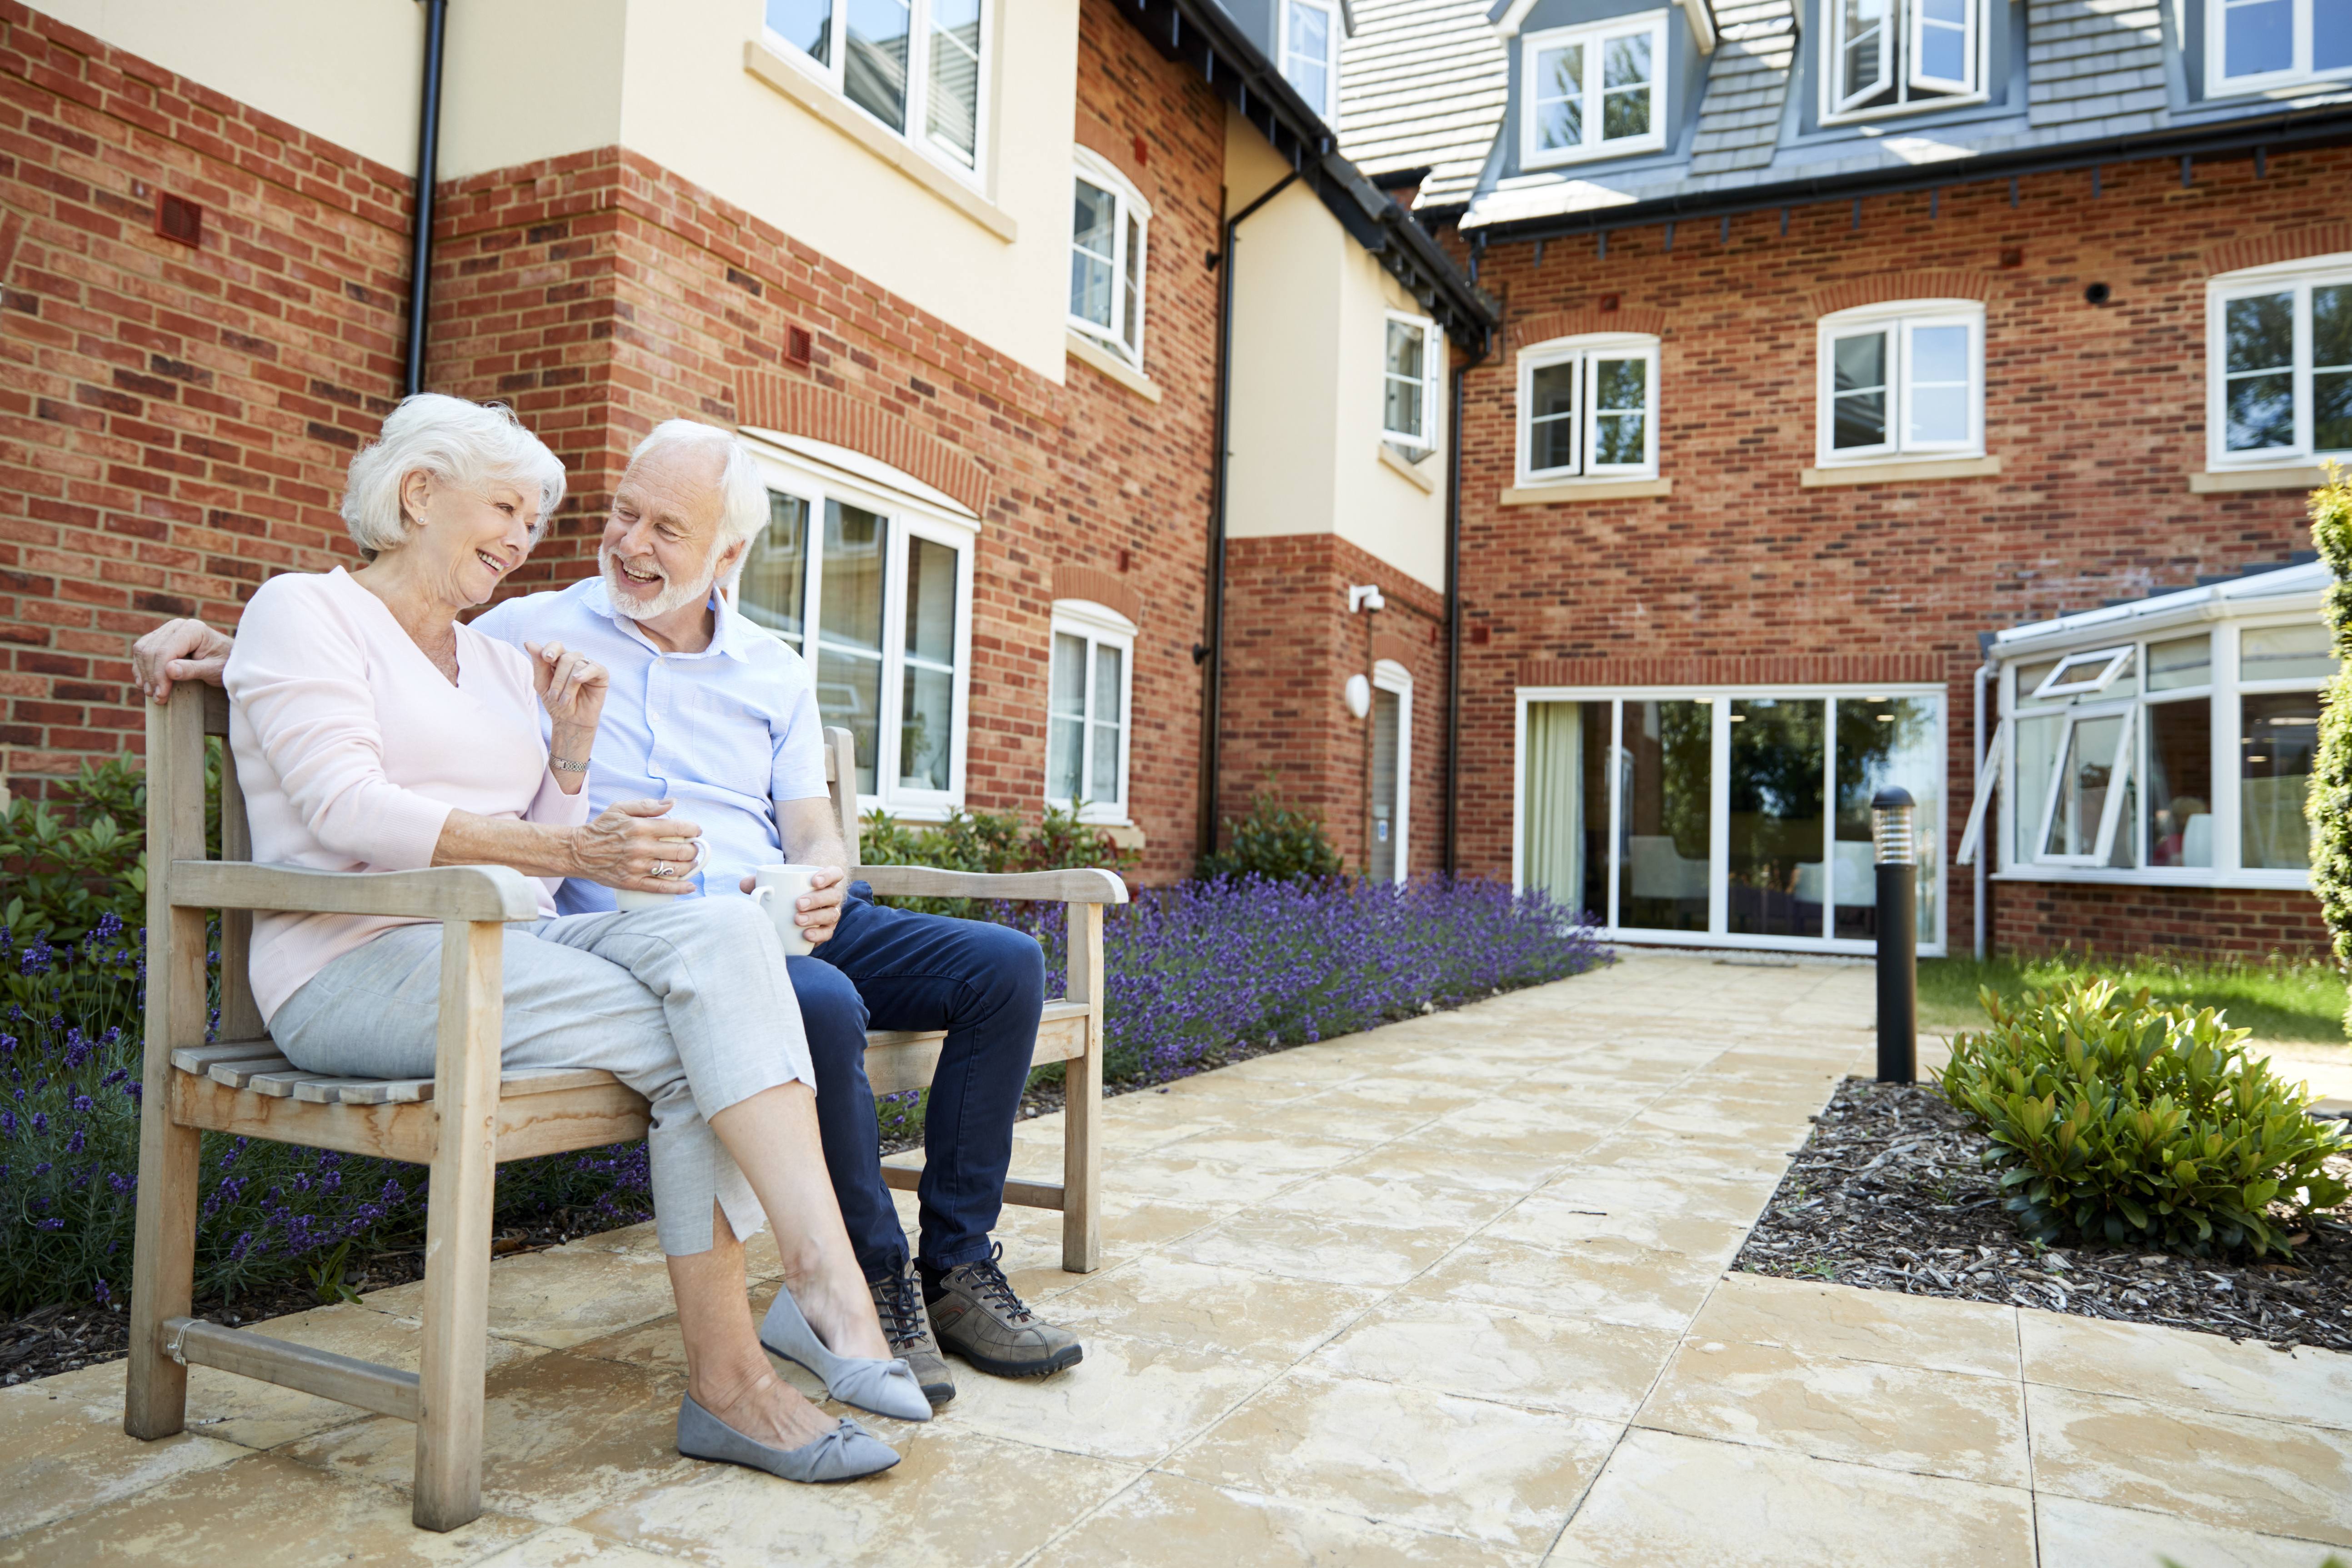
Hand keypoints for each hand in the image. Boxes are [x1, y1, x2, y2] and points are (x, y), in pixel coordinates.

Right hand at [132, 619, 232, 702]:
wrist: (229, 658)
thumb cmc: (225, 664)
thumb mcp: (214, 670)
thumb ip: (193, 670)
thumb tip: (168, 670)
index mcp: (192, 630)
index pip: (165, 652)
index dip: (159, 675)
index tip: (161, 695)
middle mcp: (177, 626)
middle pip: (151, 651)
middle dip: (151, 677)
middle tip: (158, 698)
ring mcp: (168, 630)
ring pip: (142, 650)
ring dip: (143, 673)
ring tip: (151, 693)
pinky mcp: (161, 638)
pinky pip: (142, 650)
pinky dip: (141, 667)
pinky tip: (144, 682)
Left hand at [527, 640, 606, 732]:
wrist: (570, 721)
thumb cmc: (555, 702)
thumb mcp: (542, 684)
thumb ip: (537, 664)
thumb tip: (529, 643)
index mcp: (559, 659)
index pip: (556, 646)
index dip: (551, 649)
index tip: (546, 658)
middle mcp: (574, 660)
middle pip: (566, 658)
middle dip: (558, 679)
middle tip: (553, 697)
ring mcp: (588, 666)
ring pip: (578, 665)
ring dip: (568, 685)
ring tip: (564, 702)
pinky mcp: (601, 675)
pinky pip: (595, 668)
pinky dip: (585, 673)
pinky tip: (578, 680)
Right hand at [573, 799, 702, 893]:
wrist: (578, 852)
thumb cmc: (601, 829)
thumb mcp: (621, 808)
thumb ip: (648, 805)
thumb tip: (672, 803)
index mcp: (640, 827)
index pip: (678, 829)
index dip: (693, 830)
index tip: (696, 832)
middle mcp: (641, 848)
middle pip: (681, 851)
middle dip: (693, 850)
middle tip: (693, 848)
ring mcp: (637, 867)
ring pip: (674, 870)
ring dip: (689, 866)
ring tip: (690, 862)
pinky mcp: (632, 882)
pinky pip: (661, 888)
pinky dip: (679, 888)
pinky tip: (690, 886)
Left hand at [739, 865, 846, 944]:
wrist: (798, 900)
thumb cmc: (788, 889)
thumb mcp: (777, 882)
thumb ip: (761, 881)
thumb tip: (744, 885)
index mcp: (825, 880)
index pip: (835, 874)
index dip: (828, 876)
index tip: (813, 881)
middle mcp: (831, 896)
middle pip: (832, 896)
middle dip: (816, 900)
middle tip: (797, 904)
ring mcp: (830, 912)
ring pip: (832, 914)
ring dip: (816, 917)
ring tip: (797, 920)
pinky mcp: (826, 928)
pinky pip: (828, 932)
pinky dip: (819, 934)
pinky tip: (806, 935)